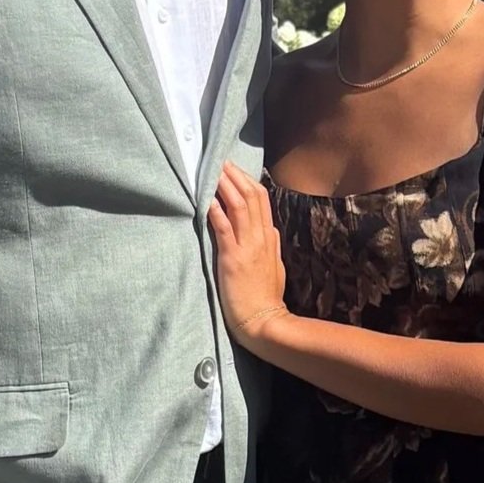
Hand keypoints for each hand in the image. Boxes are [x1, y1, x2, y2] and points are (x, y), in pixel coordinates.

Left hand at [208, 164, 287, 347]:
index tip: (233, 169)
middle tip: (220, 161)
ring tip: (213, 171)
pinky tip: (208, 200)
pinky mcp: (233, 260)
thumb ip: (272, 247)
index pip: (262, 200)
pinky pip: (225, 230)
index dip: (247, 181)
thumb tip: (271, 230)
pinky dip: (217, 213)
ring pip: (240, 207)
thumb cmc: (265, 298)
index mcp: (269, 238)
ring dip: (225, 187)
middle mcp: (261, 238)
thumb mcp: (275, 267)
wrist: (264, 321)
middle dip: (235, 176)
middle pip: (251, 196)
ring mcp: (248, 248)